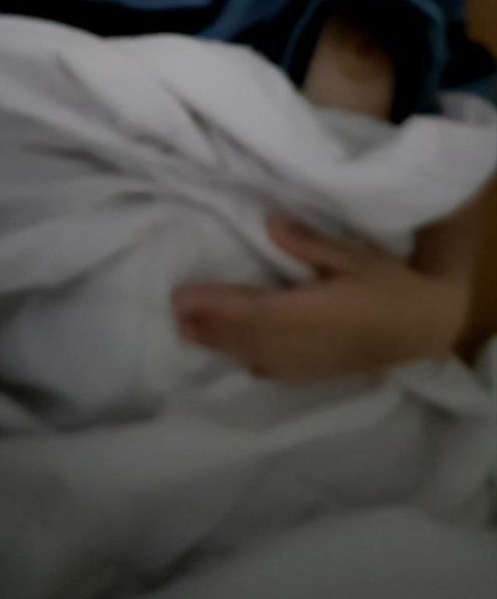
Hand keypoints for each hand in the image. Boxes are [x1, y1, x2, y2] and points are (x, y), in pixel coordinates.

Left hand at [172, 216, 469, 381]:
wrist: (425, 326)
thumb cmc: (391, 283)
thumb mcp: (354, 254)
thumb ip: (311, 244)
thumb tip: (270, 225)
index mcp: (312, 313)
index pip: (252, 311)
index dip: (214, 306)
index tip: (182, 296)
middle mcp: (305, 344)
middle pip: (246, 337)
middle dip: (208, 326)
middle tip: (174, 313)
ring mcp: (311, 363)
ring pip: (256, 357)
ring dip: (221, 346)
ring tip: (188, 333)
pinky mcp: (319, 373)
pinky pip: (275, 372)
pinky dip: (249, 362)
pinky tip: (236, 358)